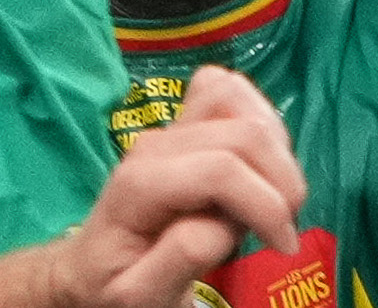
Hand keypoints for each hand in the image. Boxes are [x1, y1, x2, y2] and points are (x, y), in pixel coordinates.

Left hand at [45, 64, 305, 307]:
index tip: (284, 249)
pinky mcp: (183, 123)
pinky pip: (227, 90)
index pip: (221, 170)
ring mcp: (169, 127)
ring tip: (278, 197)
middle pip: (242, 131)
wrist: (91, 267)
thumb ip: (180, 257)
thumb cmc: (116, 286)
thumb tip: (220, 224)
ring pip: (237, 97)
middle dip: (282, 180)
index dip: (267, 206)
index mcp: (140, 184)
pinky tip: (264, 166)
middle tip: (286, 228)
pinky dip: (259, 118)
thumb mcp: (142, 293)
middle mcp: (155, 143)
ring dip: (276, 146)